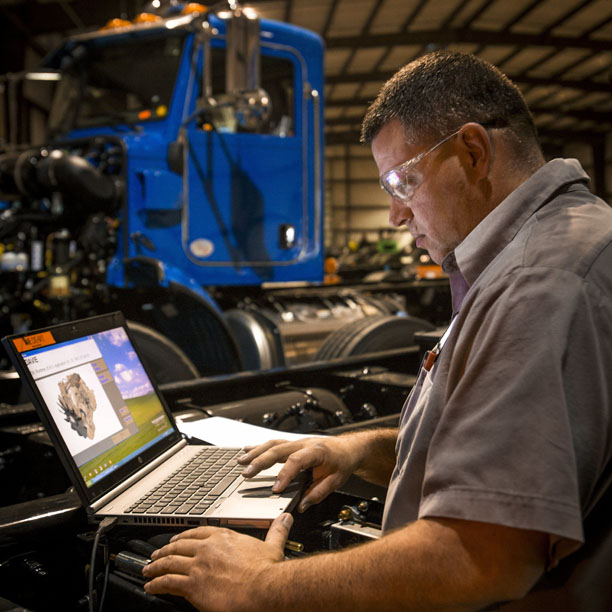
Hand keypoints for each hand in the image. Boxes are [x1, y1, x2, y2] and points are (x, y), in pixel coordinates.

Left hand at [142, 513, 292, 611]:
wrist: (264, 588)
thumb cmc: (268, 572)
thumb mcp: (273, 545)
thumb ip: (277, 531)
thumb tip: (285, 519)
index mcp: (224, 537)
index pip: (198, 533)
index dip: (184, 536)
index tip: (177, 539)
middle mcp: (208, 548)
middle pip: (180, 546)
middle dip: (165, 550)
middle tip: (156, 554)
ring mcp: (199, 566)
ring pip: (170, 563)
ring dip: (156, 566)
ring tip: (148, 569)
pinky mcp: (193, 585)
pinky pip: (168, 582)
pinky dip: (156, 584)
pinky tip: (151, 586)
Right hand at [237, 436, 361, 511]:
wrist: (349, 447)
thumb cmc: (343, 461)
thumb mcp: (337, 480)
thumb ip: (318, 493)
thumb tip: (302, 505)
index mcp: (317, 451)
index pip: (297, 461)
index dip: (284, 475)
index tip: (275, 489)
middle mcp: (304, 444)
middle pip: (278, 449)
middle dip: (260, 461)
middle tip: (246, 474)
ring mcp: (297, 443)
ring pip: (273, 444)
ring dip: (255, 453)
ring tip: (241, 462)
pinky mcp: (293, 444)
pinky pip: (273, 444)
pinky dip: (259, 448)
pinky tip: (246, 451)